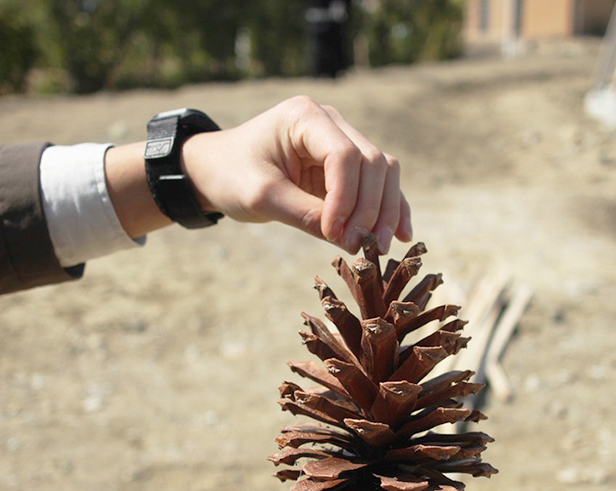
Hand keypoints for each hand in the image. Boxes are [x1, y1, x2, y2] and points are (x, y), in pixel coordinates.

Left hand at [181, 96, 412, 253]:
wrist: (216, 169)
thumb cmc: (231, 175)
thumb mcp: (261, 197)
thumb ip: (305, 215)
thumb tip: (351, 241)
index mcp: (305, 116)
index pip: (343, 155)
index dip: (346, 198)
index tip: (334, 235)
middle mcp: (330, 122)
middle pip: (372, 163)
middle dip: (371, 209)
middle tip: (364, 249)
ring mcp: (341, 140)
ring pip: (383, 172)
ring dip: (386, 211)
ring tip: (379, 248)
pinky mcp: (346, 165)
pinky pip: (378, 184)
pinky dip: (389, 208)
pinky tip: (399, 235)